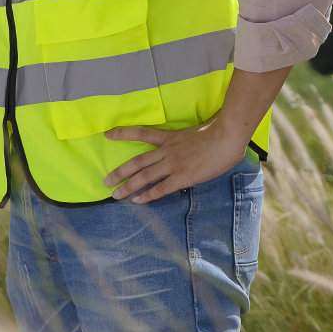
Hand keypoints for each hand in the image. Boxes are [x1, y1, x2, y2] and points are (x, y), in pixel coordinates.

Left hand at [103, 123, 248, 203]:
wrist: (226, 137)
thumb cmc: (217, 131)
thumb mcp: (195, 130)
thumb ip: (186, 138)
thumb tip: (187, 141)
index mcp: (169, 137)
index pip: (141, 133)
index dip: (123, 133)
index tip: (108, 134)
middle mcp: (166, 151)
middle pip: (137, 162)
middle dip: (120, 172)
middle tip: (106, 181)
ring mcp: (173, 164)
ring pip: (144, 176)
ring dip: (128, 186)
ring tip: (115, 195)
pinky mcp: (182, 177)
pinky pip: (161, 188)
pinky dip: (148, 195)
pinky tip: (138, 201)